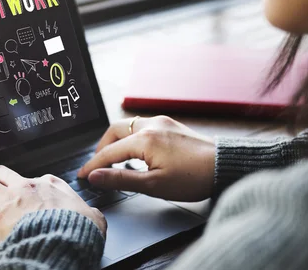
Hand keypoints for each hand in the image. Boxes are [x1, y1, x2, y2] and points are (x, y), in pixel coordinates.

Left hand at [0, 165, 106, 241]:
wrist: (66, 240)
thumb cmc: (79, 229)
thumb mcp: (93, 216)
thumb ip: (90, 212)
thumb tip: (95, 217)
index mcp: (50, 185)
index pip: (34, 178)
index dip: (28, 187)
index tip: (27, 196)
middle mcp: (27, 187)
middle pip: (1, 171)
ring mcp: (9, 201)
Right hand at [77, 116, 214, 201]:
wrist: (224, 166)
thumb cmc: (194, 178)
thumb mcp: (153, 185)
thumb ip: (121, 179)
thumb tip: (96, 176)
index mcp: (145, 139)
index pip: (109, 152)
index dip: (93, 165)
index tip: (83, 175)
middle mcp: (151, 125)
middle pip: (115, 130)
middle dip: (102, 147)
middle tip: (98, 165)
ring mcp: (162, 122)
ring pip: (128, 126)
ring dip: (117, 141)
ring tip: (115, 160)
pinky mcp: (171, 125)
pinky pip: (143, 126)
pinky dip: (132, 137)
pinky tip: (136, 153)